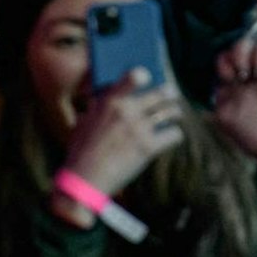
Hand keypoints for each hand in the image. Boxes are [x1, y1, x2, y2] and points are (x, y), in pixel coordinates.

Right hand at [58, 70, 187, 210]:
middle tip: (172, 94)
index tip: (149, 75)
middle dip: (170, 93)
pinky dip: (174, 134)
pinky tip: (172, 135)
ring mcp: (138, 129)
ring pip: (169, 112)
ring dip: (175, 112)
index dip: (144, 75)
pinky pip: (173, 134)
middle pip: (160, 93)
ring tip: (176, 113)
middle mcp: (127, 111)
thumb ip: (97, 107)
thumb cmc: (81, 151)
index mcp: (110, 101)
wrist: (84, 181)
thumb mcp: (84, 122)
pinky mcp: (148, 147)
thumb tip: (105, 94)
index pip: (133, 77)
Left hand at [213, 32, 256, 177]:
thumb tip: (218, 82)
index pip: (227, 57)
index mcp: (235, 80)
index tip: (229, 77)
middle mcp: (252, 72)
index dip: (226, 60)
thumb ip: (218, 97)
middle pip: (244, 44)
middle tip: (243, 70)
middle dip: (241, 51)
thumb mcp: (225, 118)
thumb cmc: (250, 134)